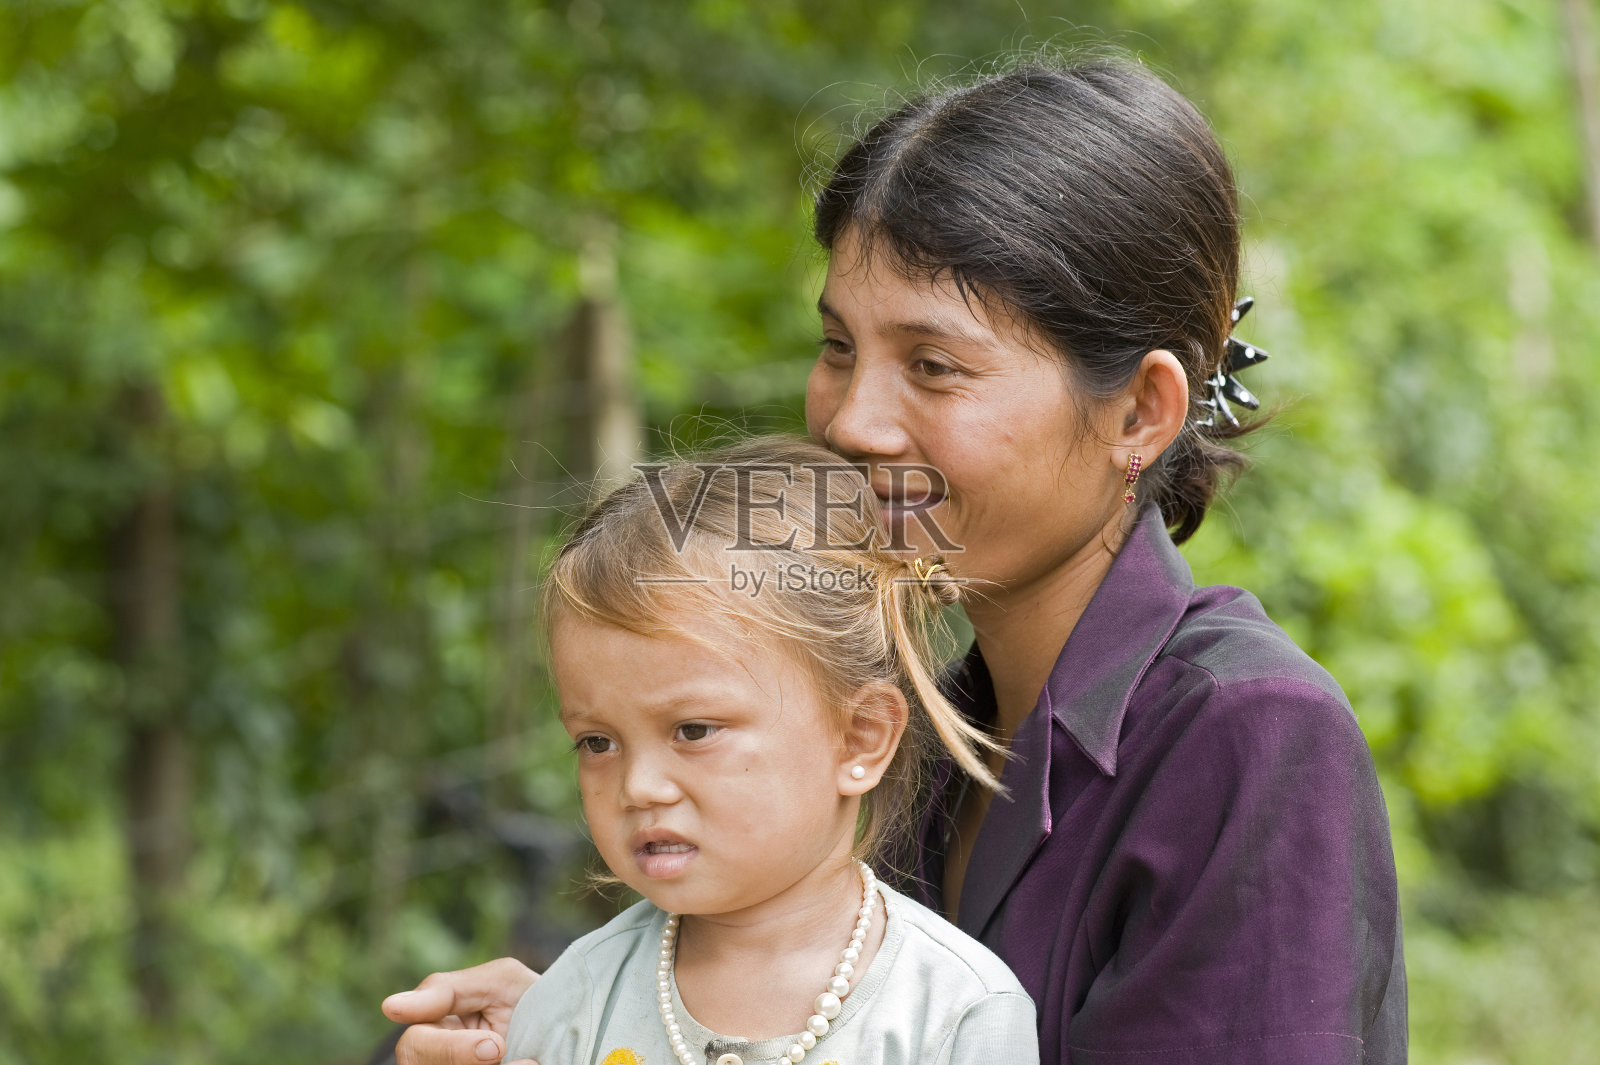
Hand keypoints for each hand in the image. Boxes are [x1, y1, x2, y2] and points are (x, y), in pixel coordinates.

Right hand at [382, 957, 539, 1064]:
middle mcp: (436, 1060)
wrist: (569, 1030)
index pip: (416, 1046)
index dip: (452, 1050)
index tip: (493, 1047)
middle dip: (466, 1061)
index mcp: (434, 1031)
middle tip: (503, 1051)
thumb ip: (448, 989)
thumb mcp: (499, 981)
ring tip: (530, 1062)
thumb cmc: (530, 999)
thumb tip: (390, 1007)